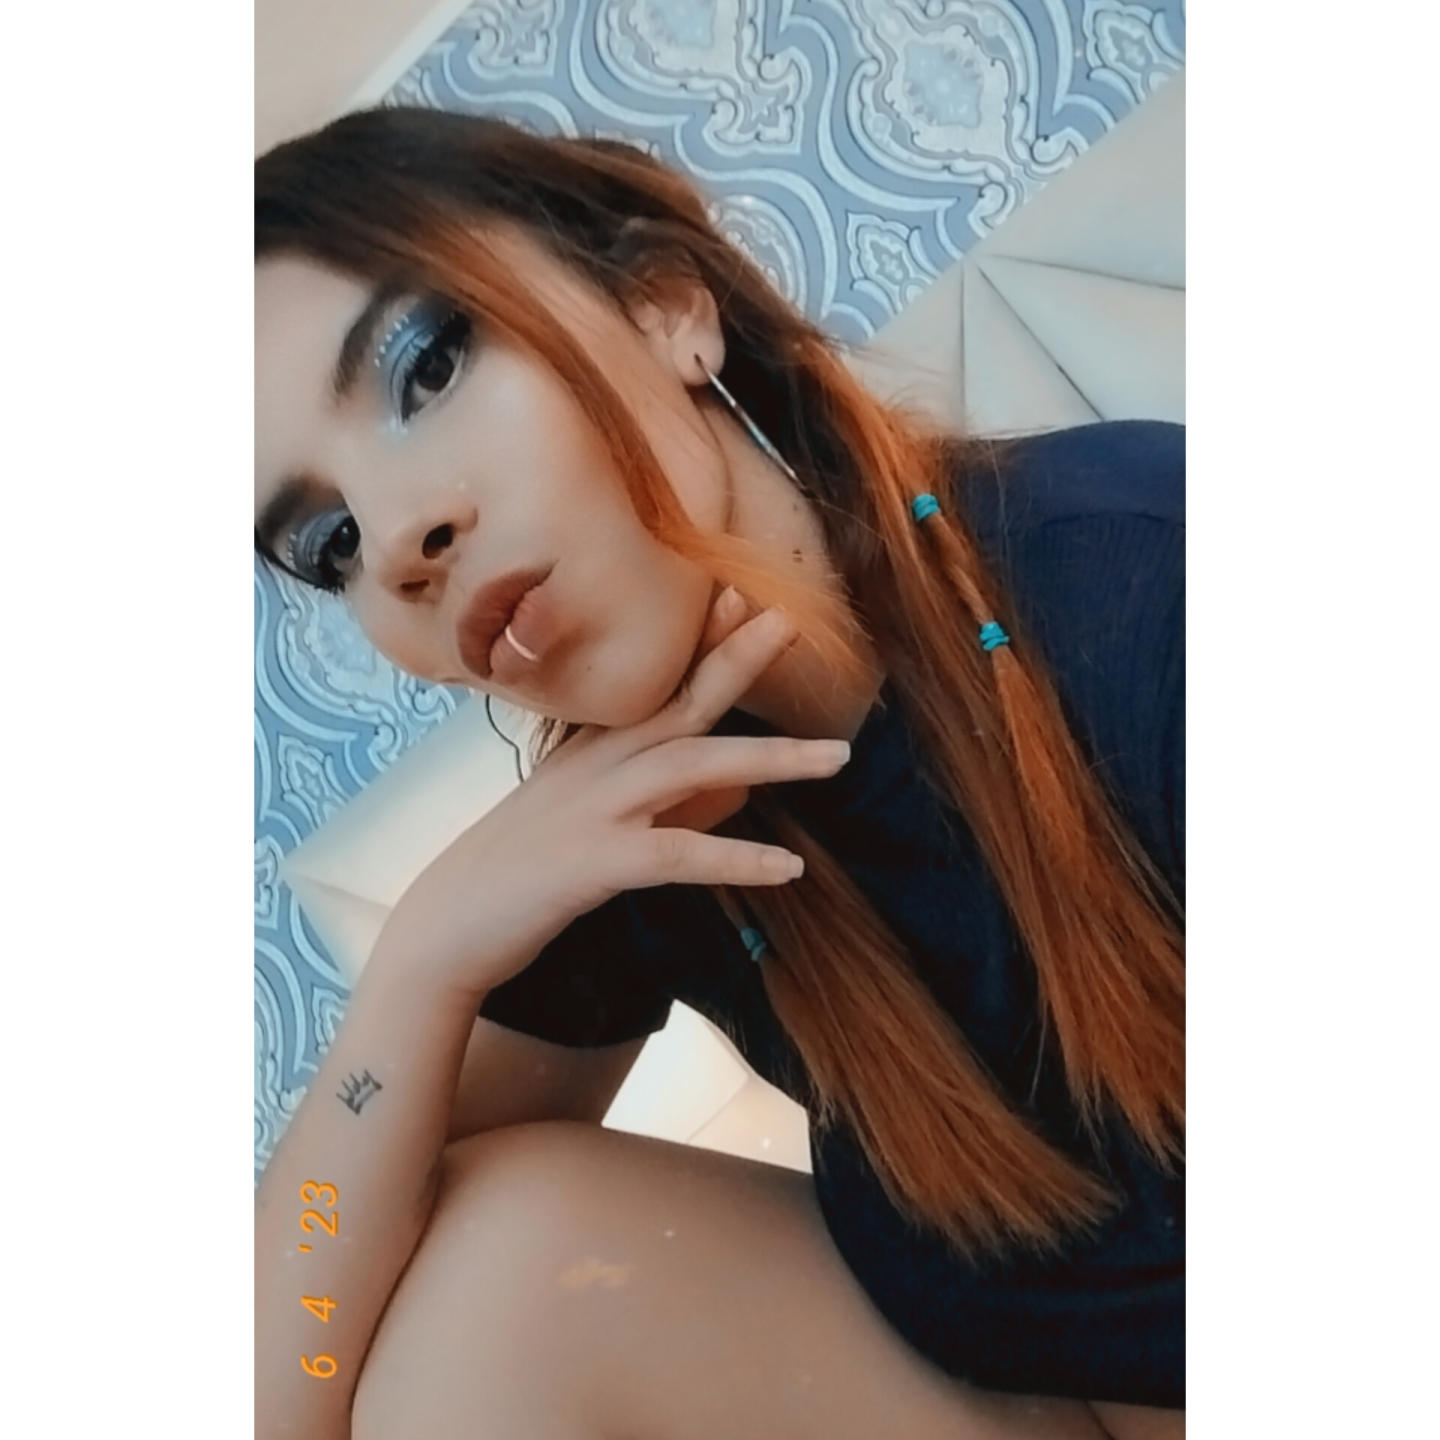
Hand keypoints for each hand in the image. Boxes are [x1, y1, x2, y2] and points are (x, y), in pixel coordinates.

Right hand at [377, 591, 850, 1002]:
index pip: (654, 687)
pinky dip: (736, 859)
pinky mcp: (593, 863)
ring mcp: (592, 810)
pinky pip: (678, 857)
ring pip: (692, 766)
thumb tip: (711, 791)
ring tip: (837, 758)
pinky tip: (788, 867)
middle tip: (788, 621)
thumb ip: (640, 801)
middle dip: (736, 661)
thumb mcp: (576, 823)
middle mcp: (591, 767)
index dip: (700, 643)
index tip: (742, 601)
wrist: (444, 931)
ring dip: (771, 757)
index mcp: (587, 754)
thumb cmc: (512, 878)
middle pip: (679, 703)